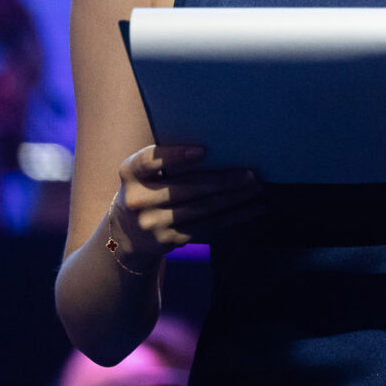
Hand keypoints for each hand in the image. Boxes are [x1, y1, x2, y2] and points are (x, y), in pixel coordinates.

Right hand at [109, 143, 262, 259]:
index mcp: (130, 173)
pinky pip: (208, 225)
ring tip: (257, 187)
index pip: (149, 161)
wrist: (127, 234)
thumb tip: (222, 145)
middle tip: (251, 173)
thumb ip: (169, 161)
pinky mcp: (169, 240)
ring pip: (202, 208)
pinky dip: (234, 215)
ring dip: (235, 197)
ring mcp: (153, 224)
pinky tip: (253, 207)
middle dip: (223, 180)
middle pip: (187, 188)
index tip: (203, 150)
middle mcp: (137, 200)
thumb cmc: (147, 189)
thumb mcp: (145, 174)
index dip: (176, 156)